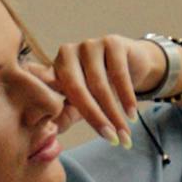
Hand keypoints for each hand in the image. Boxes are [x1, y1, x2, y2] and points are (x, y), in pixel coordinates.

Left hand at [43, 32, 164, 144]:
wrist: (132, 64)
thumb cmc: (101, 86)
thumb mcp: (81, 102)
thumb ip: (64, 115)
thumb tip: (49, 133)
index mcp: (54, 67)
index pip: (58, 95)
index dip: (68, 117)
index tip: (70, 135)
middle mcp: (68, 52)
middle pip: (78, 90)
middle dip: (96, 118)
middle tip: (111, 139)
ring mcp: (90, 45)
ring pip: (100, 85)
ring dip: (114, 114)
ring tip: (124, 135)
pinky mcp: (112, 42)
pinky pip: (119, 74)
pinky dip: (127, 98)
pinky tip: (132, 115)